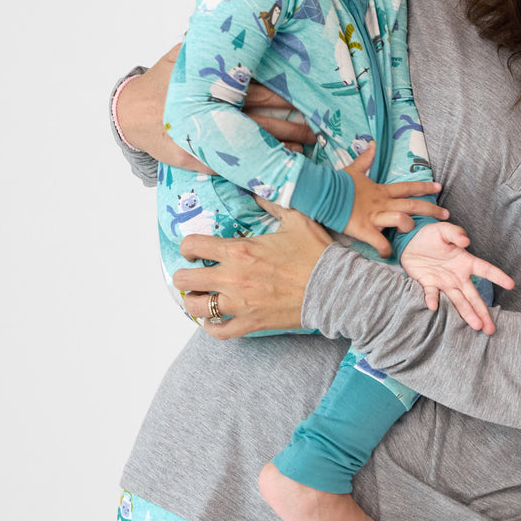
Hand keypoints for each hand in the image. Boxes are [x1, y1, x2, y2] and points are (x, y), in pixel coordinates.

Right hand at [117, 45, 315, 164]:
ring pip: (252, 141)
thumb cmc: (162, 81)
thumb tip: (228, 10)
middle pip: (262, 115)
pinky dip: (258, 165)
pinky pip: (233, 165)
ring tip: (308, 143)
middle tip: (320, 122)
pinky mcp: (198, 159)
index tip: (307, 93)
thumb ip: (208, 40)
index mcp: (212, 85)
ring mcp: (204, 138)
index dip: (284, 92)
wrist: (130, 115)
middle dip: (293, 119)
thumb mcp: (182, 55)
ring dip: (283, 143)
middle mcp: (210, 111)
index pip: (257, 87)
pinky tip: (279, 164)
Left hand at [173, 199, 330, 338]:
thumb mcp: (296, 218)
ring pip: (196, 308)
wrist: (335, 287)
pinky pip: (219, 332)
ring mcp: (240, 304)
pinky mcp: (252, 323)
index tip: (195, 250)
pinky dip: (211, 327)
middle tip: (195, 273)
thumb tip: (260, 188)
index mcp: (240, 250)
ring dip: (194, 301)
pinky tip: (214, 320)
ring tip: (201, 296)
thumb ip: (273, 202)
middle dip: (185, 275)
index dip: (188, 247)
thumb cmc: (316, 253)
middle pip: (185, 280)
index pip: (193, 246)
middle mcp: (233, 278)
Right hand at [342, 145, 445, 257]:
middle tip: (446, 215)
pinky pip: (380, 243)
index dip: (424, 187)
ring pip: (401, 220)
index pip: (407, 187)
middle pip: (412, 205)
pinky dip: (386, 250)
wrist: (323, 193)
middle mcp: (382, 203)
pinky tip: (388, 254)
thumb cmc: (338, 184)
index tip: (439, 187)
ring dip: (409, 226)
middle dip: (431, 210)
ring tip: (410, 231)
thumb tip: (372, 144)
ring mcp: (374, 217)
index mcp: (381, 191)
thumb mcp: (354, 170)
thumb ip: (365, 160)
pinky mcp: (365, 230)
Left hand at [400, 222, 513, 334]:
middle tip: (490, 328)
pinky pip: (432, 293)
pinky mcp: (428, 284)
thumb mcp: (444, 230)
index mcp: (465, 262)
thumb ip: (455, 233)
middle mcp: (457, 276)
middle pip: (473, 296)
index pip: (485, 270)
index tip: (511, 285)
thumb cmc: (432, 235)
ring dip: (467, 313)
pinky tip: (434, 307)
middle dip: (483, 311)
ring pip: (458, 301)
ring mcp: (444, 282)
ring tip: (476, 327)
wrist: (410, 241)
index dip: (498, 276)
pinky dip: (433, 299)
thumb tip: (466, 241)